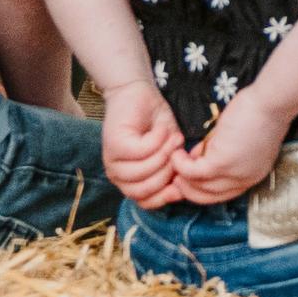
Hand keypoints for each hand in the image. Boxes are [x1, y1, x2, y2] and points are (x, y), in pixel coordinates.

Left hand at [101, 77, 190, 208]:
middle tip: (179, 146)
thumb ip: (173, 171)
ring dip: (164, 153)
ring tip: (173, 136)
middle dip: (169, 170)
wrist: (139, 94)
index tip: (184, 178)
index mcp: (131, 182)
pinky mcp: (114, 145)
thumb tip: (181, 192)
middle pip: (146, 189)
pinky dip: (156, 140)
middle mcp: (118, 176)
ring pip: (143, 172)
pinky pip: (141, 152)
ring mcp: (113, 162)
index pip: (146, 203)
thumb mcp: (170, 151)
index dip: (167, 195)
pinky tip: (160, 129)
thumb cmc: (156, 123)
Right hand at [170, 86, 292, 206]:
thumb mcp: (241, 140)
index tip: (188, 178)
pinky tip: (177, 153)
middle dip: (188, 189)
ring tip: (174, 160)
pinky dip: (180, 164)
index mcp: (252, 176)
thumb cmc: (261, 112)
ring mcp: (233, 174)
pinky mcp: (221, 163)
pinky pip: (192, 171)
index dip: (202, 188)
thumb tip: (198, 156)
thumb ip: (223, 153)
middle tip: (175, 174)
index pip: (222, 194)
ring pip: (197, 186)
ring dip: (181, 175)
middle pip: (208, 196)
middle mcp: (244, 180)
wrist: (272, 101)